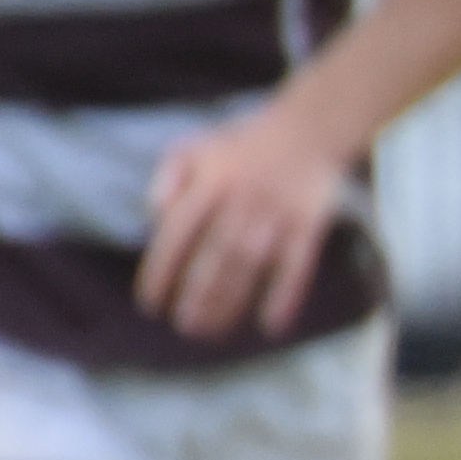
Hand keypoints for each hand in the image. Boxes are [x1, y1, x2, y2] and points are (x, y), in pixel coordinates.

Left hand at [136, 99, 355, 339]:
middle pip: (214, 258)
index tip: (151, 303)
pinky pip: (297, 267)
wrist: (310, 128)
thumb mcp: (194, 148)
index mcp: (209, 184)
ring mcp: (277, 216)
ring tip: (212, 331)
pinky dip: (286, 296)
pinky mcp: (309, 226)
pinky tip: (272, 324)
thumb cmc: (243, 145)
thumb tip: (154, 218)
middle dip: (197, 297)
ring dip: (231, 302)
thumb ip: (167, 180)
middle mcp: (241, 202)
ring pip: (250, 267)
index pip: (177, 235)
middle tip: (184, 327)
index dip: (161, 272)